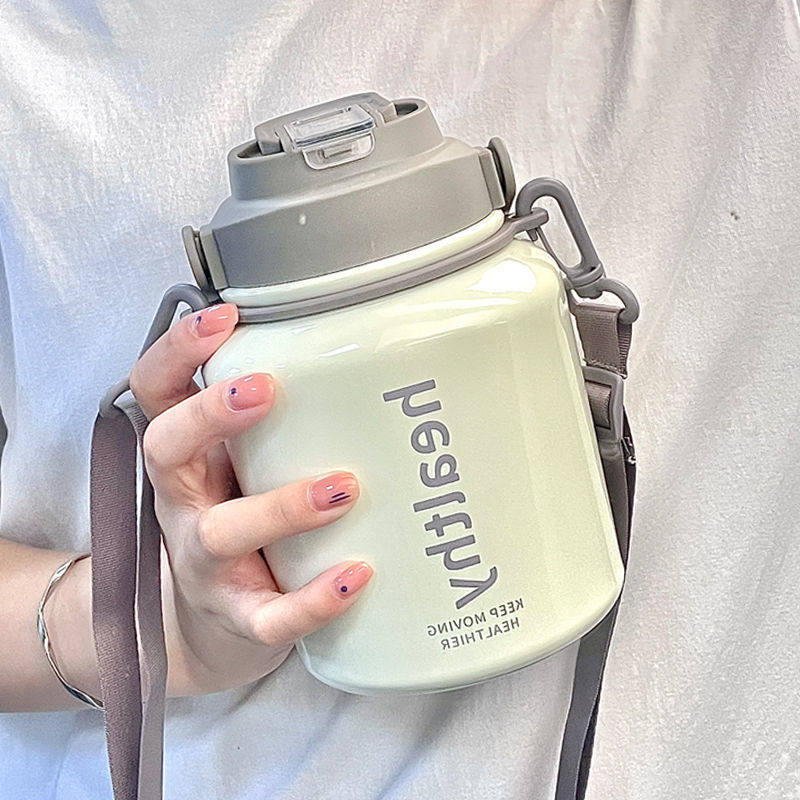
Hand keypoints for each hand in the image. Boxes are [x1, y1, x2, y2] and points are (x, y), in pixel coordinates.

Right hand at [128, 303, 371, 695]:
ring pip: (222, 533)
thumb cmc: (242, 518)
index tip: (222, 317)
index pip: (155, 390)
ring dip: (282, 507)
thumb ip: (280, 420)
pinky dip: (312, 599)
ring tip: (342, 488)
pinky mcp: (239, 616)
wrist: (217, 621)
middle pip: (166, 450)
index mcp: (186, 455)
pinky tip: (355, 575)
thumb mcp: (242, 462)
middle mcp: (184, 503)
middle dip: (209, 415)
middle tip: (265, 389)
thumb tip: (361, 354)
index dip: (175, 351)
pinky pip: (270, 615)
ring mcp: (205, 563)